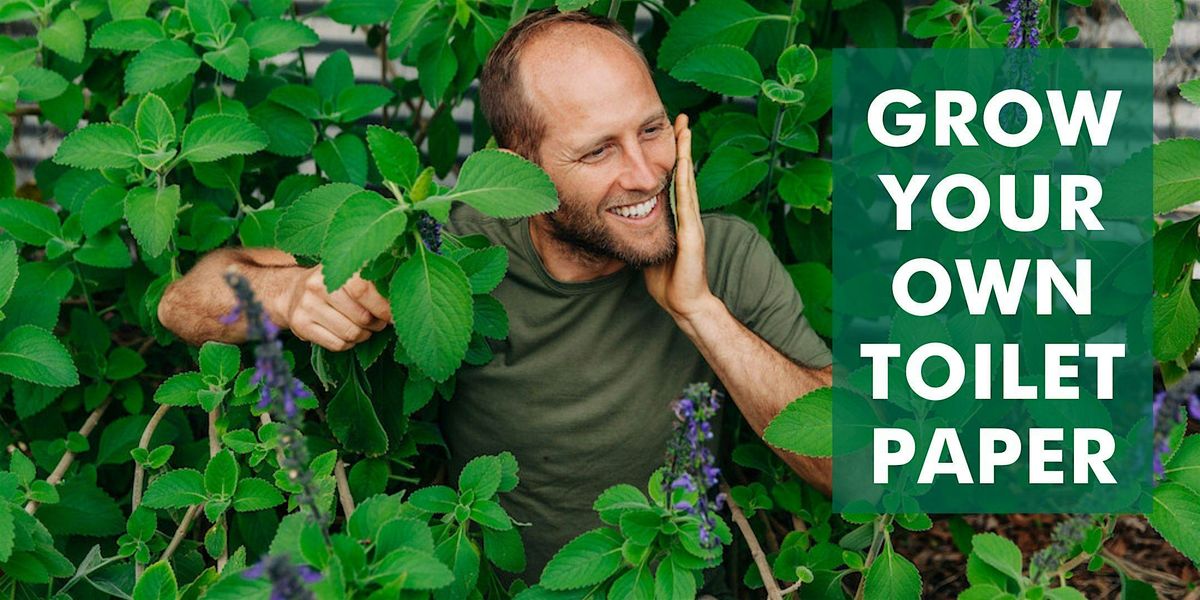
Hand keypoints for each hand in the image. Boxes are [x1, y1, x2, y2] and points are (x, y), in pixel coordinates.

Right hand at [276, 266, 391, 351]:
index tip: (394, 315)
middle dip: (377, 323)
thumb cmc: (334, 284)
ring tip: (364, 329)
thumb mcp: (350, 275)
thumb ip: (374, 283)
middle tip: (379, 322)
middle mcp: (318, 285)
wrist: (291, 292)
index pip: (364, 289)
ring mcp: (307, 305)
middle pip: (361, 316)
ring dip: (364, 335)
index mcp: (335, 268)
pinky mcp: (301, 325)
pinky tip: (347, 334)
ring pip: (351, 333)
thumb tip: (404, 303)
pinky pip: (338, 344)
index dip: (384, 306)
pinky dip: (349, 344)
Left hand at [644, 114, 718, 320]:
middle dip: (684, 145)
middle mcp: (687, 216)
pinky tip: (683, 166)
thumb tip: (623, 220)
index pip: (674, 180)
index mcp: (677, 218)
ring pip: (688, 182)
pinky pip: (686, 204)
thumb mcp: (649, 249)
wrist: (685, 304)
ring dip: (686, 156)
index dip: (672, 156)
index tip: (669, 132)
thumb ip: (641, 232)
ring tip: (685, 131)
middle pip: (685, 173)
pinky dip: (685, 183)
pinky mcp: (691, 236)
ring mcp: (691, 224)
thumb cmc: (668, 281)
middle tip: (682, 118)